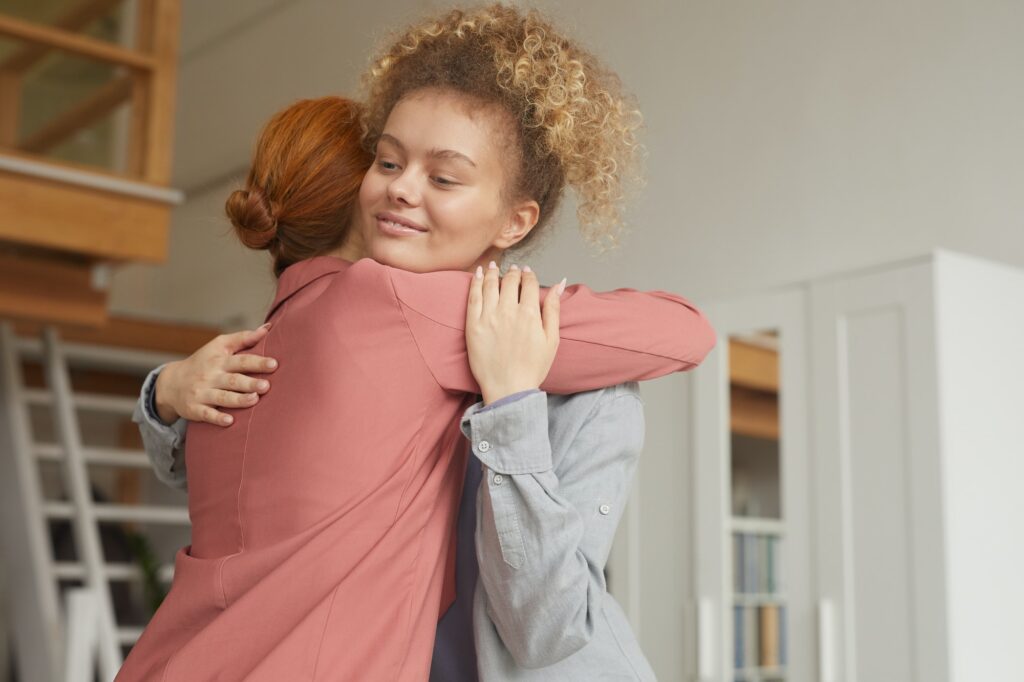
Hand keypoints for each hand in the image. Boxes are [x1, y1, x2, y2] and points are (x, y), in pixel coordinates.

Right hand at [154, 324, 278, 425]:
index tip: (274, 364)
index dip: (257, 362)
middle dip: (250, 383)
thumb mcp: (218, 346)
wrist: (171, 383)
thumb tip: (268, 328)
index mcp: (219, 361)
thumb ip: (243, 338)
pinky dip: (217, 418)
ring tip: (255, 399)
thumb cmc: (203, 362)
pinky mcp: (194, 409)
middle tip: (266, 386)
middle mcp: (211, 377)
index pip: (240, 360)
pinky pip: (206, 414)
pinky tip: (229, 421)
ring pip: (222, 397)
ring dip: (238, 400)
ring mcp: (202, 393)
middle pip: (233, 380)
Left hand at [465, 261, 565, 404]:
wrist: (508, 389)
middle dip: (513, 272)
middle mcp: (508, 311)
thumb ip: (553, 309)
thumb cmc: (533, 367)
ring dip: (493, 272)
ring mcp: (488, 317)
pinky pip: (473, 297)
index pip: (529, 283)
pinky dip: (475, 282)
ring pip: (490, 285)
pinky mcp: (472, 325)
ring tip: (494, 267)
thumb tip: (558, 284)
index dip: (529, 274)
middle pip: (510, 281)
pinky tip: (477, 274)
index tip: (527, 271)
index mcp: (529, 314)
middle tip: (513, 269)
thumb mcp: (552, 339)